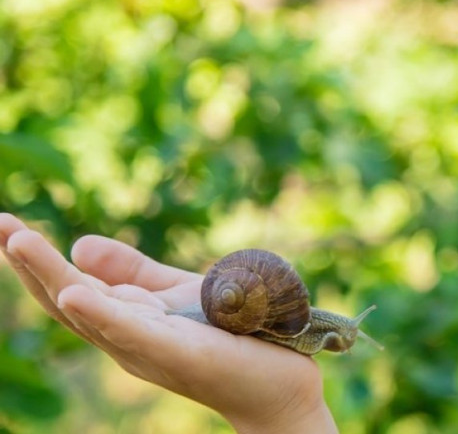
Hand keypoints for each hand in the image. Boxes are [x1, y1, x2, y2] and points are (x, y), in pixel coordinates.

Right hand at [0, 213, 336, 433]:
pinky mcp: (183, 354)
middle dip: (30, 263)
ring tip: (18, 242)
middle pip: (67, 299)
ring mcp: (151, 349)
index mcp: (126, 320)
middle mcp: (127, 338)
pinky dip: (103, 314)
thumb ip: (134, 272)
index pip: (70, 285)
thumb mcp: (178, 294)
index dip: (36, 257)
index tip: (3, 222)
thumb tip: (79, 244)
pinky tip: (73, 294)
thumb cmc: (232, 338)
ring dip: (52, 279)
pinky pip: (136, 334)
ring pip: (91, 314)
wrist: (282, 384)